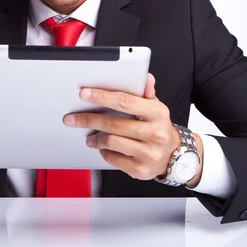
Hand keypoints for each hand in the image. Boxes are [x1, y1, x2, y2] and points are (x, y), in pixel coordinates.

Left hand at [63, 73, 202, 183]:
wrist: (174, 156)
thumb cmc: (159, 127)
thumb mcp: (156, 107)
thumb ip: (146, 92)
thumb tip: (145, 77)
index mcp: (157, 113)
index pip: (125, 101)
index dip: (102, 96)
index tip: (84, 94)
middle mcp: (155, 133)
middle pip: (113, 124)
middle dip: (88, 120)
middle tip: (72, 118)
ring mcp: (148, 153)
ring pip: (110, 142)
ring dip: (94, 138)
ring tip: (89, 135)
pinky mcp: (140, 169)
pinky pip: (113, 158)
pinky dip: (104, 151)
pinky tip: (103, 147)